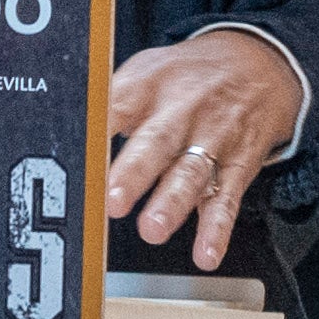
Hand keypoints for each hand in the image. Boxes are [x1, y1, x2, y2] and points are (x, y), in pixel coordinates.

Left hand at [101, 29, 307, 267]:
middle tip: (113, 202)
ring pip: (192, 172)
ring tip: (153, 229)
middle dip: (134, 173)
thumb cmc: (184, 77)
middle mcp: (182, 111)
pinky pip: (227, 199)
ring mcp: (212, 138)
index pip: (116, 106)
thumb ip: (106, 103)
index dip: (96, 132)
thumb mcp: (145, 70)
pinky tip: (206, 253)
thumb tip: (63, 136)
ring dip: (172, 203)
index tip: (78, 158)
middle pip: (156, 141)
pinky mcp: (237, 164)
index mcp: (149, 85)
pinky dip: (216, 230)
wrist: (256, 65)